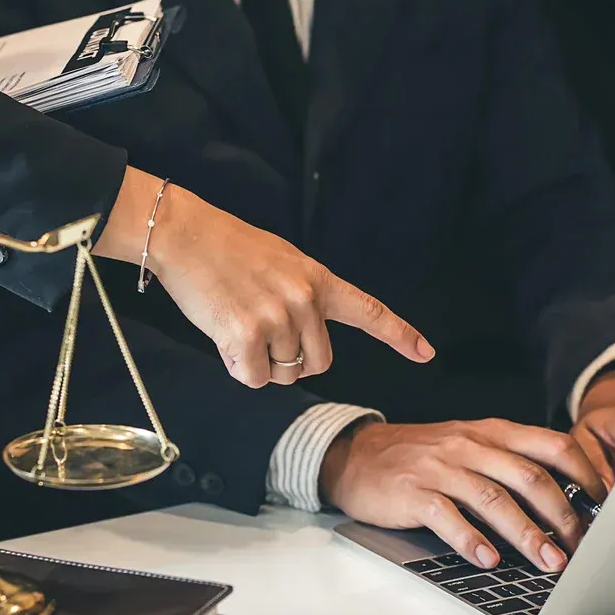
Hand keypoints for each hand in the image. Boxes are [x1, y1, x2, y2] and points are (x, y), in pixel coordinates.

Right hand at [94, 168, 433, 387]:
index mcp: (319, 280)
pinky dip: (239, 368)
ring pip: (284, 374)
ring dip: (261, 363)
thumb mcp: (283, 262)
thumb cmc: (230, 249)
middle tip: (262, 333)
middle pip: (319, 363)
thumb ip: (305, 297)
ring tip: (238, 324)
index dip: (401, 335)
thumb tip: (305, 343)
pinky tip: (224, 337)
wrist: (186, 236)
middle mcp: (306, 301)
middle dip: (292, 361)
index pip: (370, 312)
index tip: (427, 353)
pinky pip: (254, 378)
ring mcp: (278, 319)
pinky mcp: (246, 336)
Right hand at [320, 419, 609, 572]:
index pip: (553, 446)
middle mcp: (471, 446)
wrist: (355, 455)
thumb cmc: (421, 457)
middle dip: (563, 514)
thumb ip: (510, 464)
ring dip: (527, 534)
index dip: (585, 475)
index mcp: (492, 433)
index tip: (606, 506)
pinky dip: (472, 540)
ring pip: (495, 499)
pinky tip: (489, 560)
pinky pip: (448, 517)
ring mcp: (442, 468)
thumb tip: (564, 500)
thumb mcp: (470, 446)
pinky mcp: (414, 493)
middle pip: (531, 477)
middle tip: (583, 546)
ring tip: (549, 562)